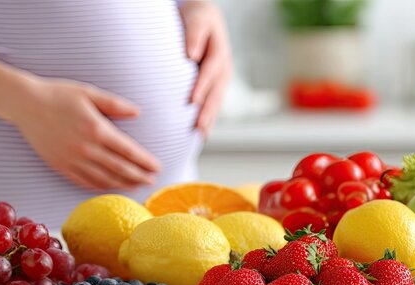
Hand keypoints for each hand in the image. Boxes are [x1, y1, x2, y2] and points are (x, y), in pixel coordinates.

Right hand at [9, 78, 160, 190]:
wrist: (24, 104)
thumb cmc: (59, 95)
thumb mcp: (89, 93)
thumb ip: (115, 104)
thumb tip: (138, 112)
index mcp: (96, 129)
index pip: (128, 151)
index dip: (144, 161)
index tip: (157, 167)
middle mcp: (85, 148)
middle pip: (119, 168)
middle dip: (139, 176)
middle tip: (153, 180)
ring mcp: (72, 159)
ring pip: (104, 178)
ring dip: (123, 184)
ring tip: (137, 185)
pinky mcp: (60, 166)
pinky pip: (85, 181)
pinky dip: (102, 186)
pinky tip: (112, 186)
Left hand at [179, 1, 231, 136]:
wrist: (204, 18)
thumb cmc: (197, 17)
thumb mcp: (197, 18)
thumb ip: (194, 34)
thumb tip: (191, 54)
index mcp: (219, 52)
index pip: (210, 71)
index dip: (202, 86)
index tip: (191, 101)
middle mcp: (223, 68)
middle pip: (216, 92)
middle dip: (208, 111)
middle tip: (199, 128)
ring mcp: (221, 79)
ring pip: (216, 101)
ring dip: (210, 119)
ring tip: (201, 136)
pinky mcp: (215, 86)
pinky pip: (213, 103)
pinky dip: (208, 118)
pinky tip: (201, 133)